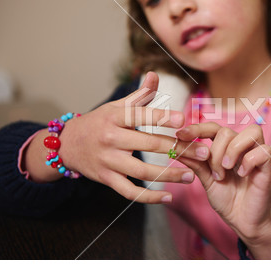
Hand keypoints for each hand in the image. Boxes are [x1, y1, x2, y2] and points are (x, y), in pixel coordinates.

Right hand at [26, 72, 209, 203]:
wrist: (67, 144)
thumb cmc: (99, 122)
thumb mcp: (116, 106)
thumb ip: (139, 95)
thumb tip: (155, 74)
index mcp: (116, 117)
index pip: (141, 115)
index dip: (162, 117)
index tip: (184, 120)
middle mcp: (111, 138)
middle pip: (149, 144)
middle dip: (178, 149)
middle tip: (203, 152)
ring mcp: (108, 160)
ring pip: (142, 170)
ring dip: (169, 174)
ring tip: (191, 176)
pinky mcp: (107, 178)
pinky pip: (130, 191)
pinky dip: (149, 197)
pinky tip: (168, 197)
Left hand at [176, 122, 270, 258]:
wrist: (242, 221)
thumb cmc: (227, 199)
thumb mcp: (206, 180)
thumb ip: (195, 163)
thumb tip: (175, 147)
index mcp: (226, 147)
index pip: (213, 127)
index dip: (197, 128)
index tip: (180, 135)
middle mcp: (242, 147)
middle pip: (227, 130)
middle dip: (216, 151)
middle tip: (216, 173)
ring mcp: (256, 154)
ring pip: (251, 132)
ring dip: (233, 150)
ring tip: (227, 170)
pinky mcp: (268, 166)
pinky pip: (263, 150)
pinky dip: (249, 161)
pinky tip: (243, 174)